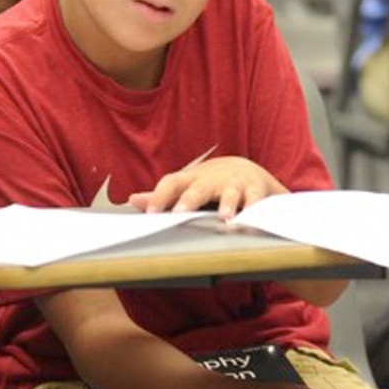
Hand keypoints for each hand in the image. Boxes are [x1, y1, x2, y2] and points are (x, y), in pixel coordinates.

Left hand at [128, 157, 286, 218]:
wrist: (244, 169)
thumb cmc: (208, 184)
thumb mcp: (185, 186)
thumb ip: (161, 195)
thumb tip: (132, 201)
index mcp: (191, 179)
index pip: (171, 183)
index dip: (160, 196)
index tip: (150, 213)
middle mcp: (212, 180)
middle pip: (199, 188)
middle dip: (190, 200)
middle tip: (180, 213)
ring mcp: (235, 184)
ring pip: (231, 193)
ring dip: (228, 204)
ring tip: (225, 218)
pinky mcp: (255, 189)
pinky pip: (256, 199)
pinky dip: (255, 208)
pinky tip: (252, 219)